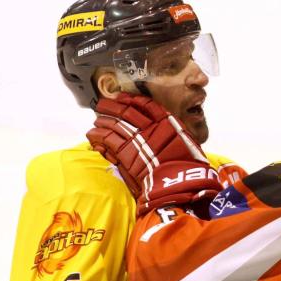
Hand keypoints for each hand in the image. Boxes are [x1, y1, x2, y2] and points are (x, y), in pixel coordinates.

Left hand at [86, 93, 221, 216]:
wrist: (178, 183)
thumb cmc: (187, 167)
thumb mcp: (187, 145)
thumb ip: (174, 136)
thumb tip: (167, 132)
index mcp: (167, 122)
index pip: (147, 105)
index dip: (133, 100)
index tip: (123, 97)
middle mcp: (150, 127)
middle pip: (127, 111)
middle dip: (113, 106)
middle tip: (102, 103)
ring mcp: (136, 139)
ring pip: (115, 123)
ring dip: (103, 120)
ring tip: (96, 120)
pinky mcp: (124, 153)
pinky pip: (107, 139)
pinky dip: (98, 136)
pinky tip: (92, 135)